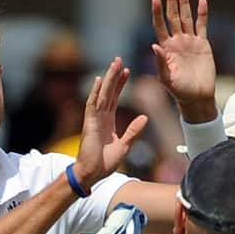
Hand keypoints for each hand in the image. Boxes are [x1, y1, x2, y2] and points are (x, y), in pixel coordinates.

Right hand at [74, 57, 148, 186]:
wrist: (92, 174)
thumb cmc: (105, 163)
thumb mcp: (125, 146)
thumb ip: (133, 131)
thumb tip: (145, 117)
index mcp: (108, 121)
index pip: (115, 98)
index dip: (121, 85)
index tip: (127, 71)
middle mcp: (100, 117)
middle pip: (108, 92)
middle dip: (114, 76)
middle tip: (120, 60)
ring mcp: (93, 119)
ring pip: (102, 94)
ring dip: (108, 79)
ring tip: (114, 64)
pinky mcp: (89, 124)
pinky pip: (92, 105)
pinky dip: (96, 92)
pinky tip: (100, 80)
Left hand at [151, 0, 216, 121]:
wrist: (197, 97)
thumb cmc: (180, 91)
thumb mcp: (167, 79)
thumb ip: (161, 63)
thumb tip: (154, 46)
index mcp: (166, 48)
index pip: (160, 26)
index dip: (157, 13)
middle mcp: (176, 42)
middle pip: (173, 17)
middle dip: (171, 1)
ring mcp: (189, 42)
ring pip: (186, 18)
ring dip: (184, 3)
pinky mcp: (202, 44)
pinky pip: (202, 25)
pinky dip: (202, 14)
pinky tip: (201, 1)